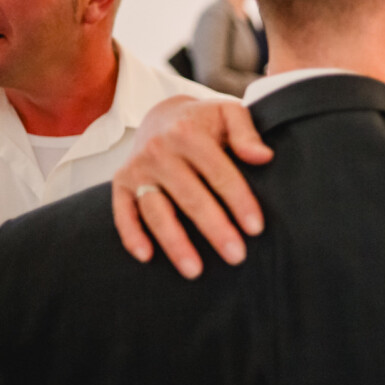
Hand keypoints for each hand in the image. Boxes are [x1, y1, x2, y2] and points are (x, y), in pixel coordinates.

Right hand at [111, 96, 272, 277]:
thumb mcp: (228, 113)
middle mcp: (159, 151)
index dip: (238, 201)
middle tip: (236, 256)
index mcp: (188, 133)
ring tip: (195, 271)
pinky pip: (123, 213)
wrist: (163, 115)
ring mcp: (137, 169)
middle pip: (190, 197)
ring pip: (156, 211)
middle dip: (214, 229)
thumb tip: (263, 157)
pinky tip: (147, 257)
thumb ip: (246, 132)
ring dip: (175, 243)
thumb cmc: (205, 122)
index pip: (218, 173)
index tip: (256, 228)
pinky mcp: (121, 183)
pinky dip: (131, 235)